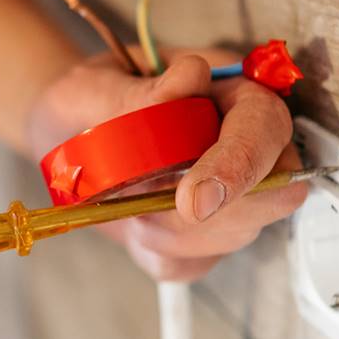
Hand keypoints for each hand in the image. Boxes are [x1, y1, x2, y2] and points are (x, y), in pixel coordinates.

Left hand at [24, 49, 306, 281]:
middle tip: (139, 204)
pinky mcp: (209, 233)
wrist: (67, 133)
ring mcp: (236, 192)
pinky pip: (196, 261)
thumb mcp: (99, 85)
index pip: (264, 126)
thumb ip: (141, 90)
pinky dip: (156, 251)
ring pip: (234, 234)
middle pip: (271, 194)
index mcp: (231, 89)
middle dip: (203, 215)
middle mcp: (247, 142)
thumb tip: (192, 76)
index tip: (192, 202)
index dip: (238, 165)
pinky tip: (132, 221)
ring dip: (169, 232)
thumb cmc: (90, 99)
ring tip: (124, 202)